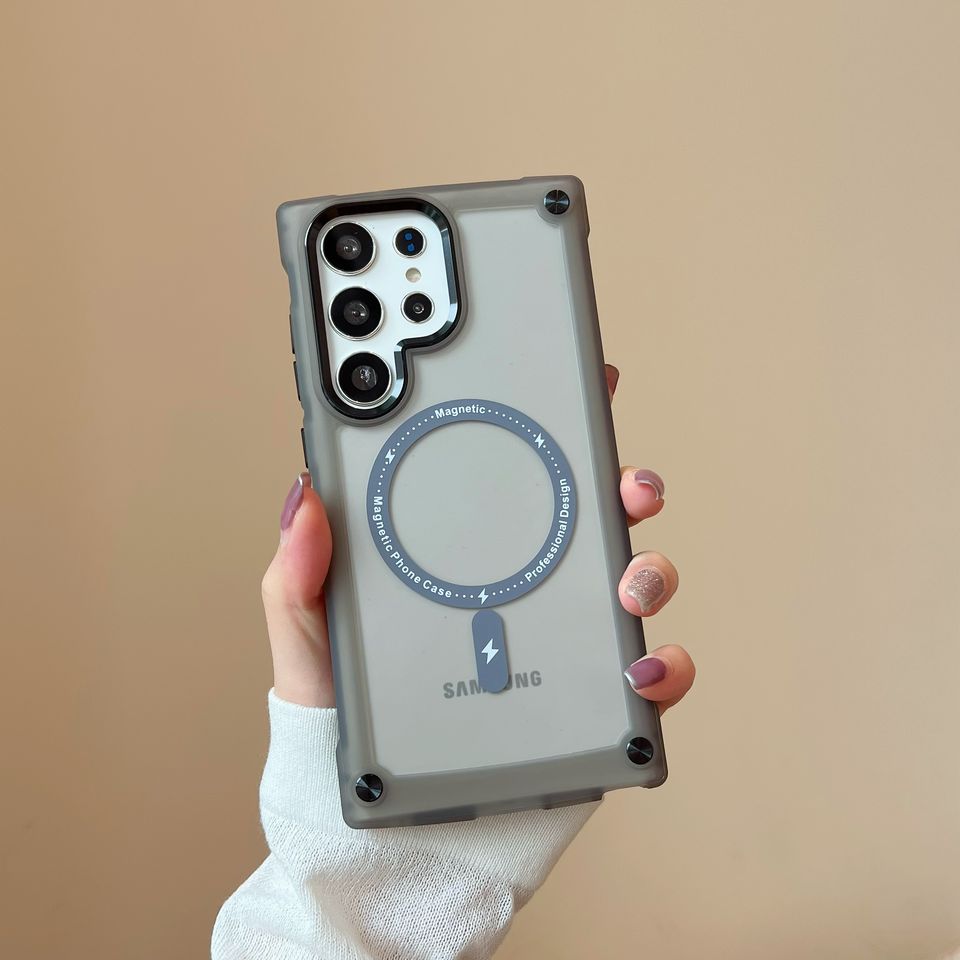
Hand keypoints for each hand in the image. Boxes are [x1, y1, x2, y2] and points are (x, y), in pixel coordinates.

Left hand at [261, 364, 694, 711]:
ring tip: (627, 582)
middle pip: (591, 518)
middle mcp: (523, 589)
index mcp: (462, 558)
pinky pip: (653, 677)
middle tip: (624, 480)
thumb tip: (306, 494)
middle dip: (623, 484)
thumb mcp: (309, 637)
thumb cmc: (344, 723)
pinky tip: (637, 665)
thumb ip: (301, 570)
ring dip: (650, 566)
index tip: (576, 380)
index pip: (511, 477)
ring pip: (634, 582)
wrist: (383, 826)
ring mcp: (563, 643)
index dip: (550, 422)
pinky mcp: (593, 703)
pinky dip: (666, 665)